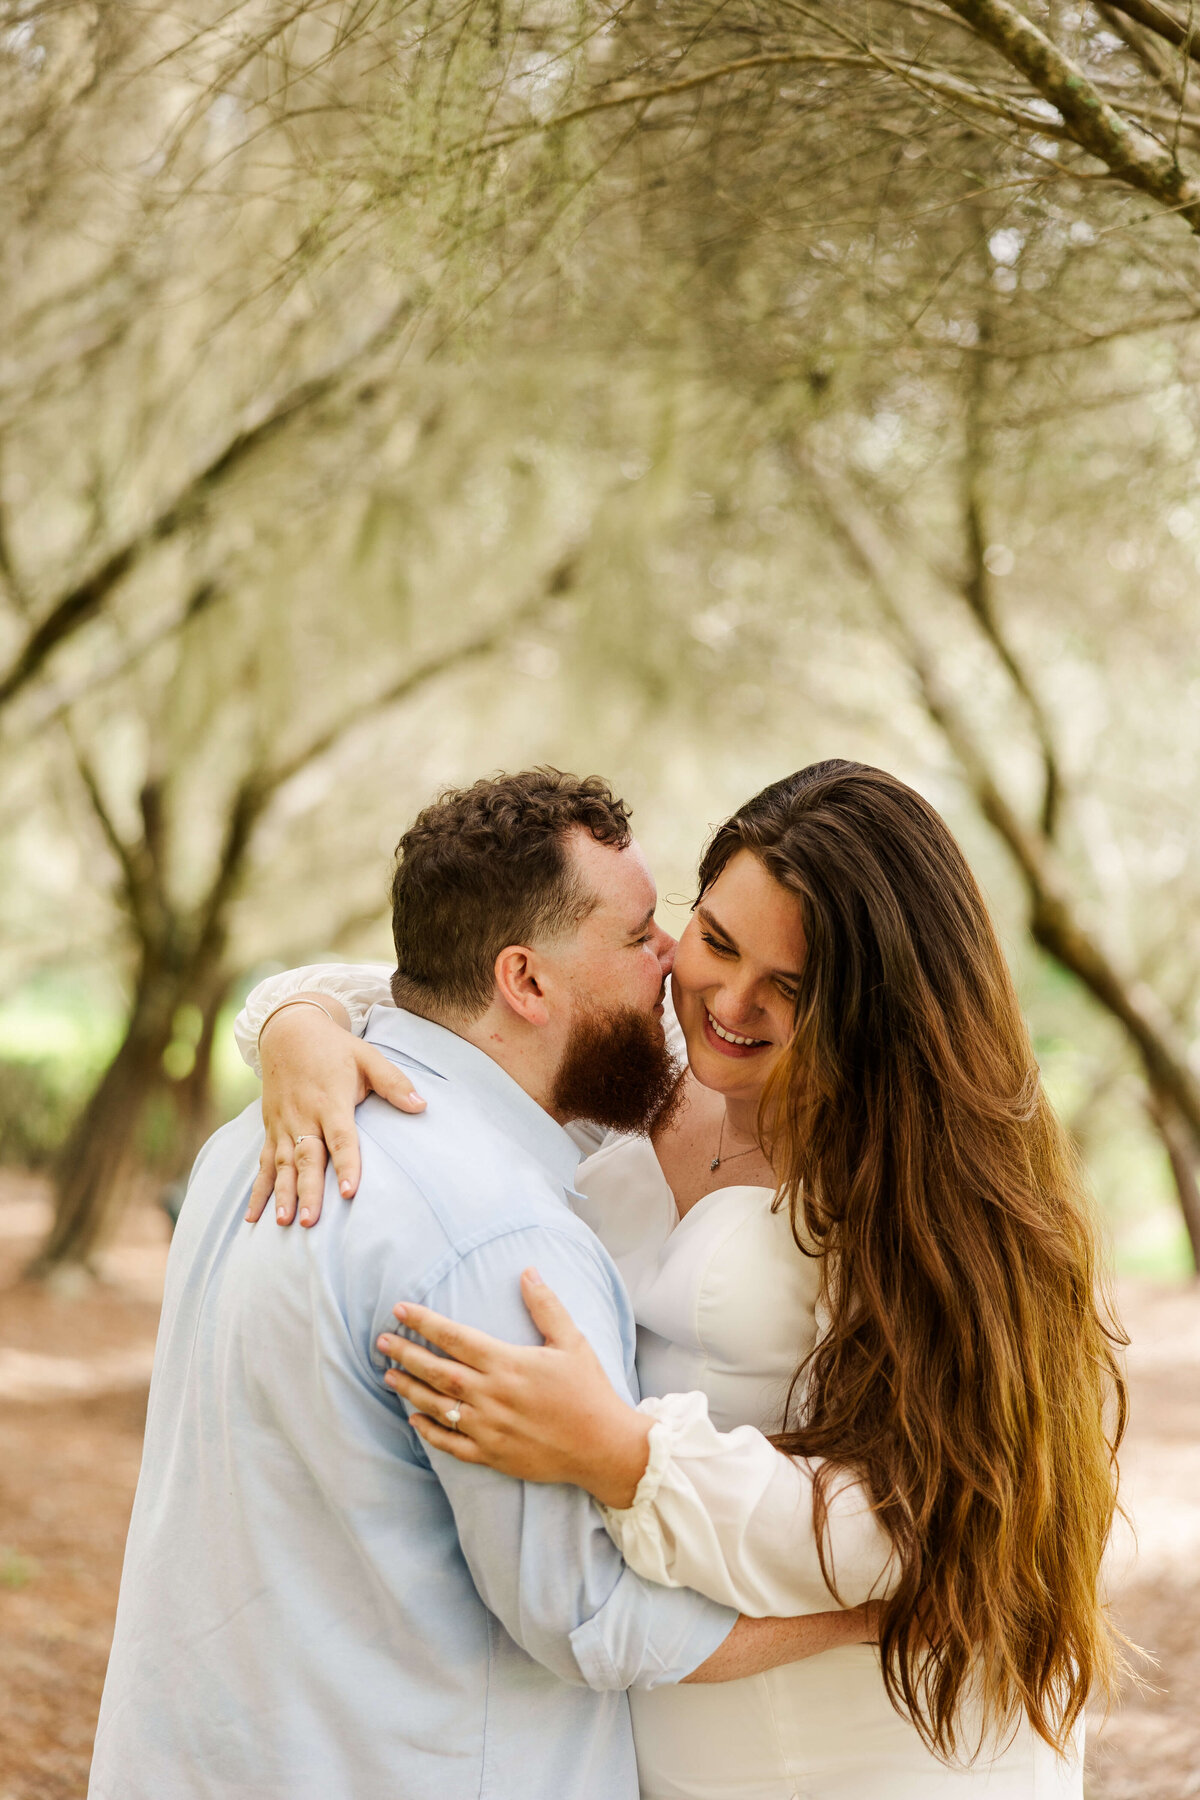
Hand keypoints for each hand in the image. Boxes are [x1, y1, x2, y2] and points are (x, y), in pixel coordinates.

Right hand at [245, 994, 425, 1227]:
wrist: (289, 1032)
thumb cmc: (335, 1048)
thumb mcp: (368, 1057)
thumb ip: (394, 1083)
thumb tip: (422, 1106)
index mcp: (331, 1100)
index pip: (341, 1138)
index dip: (346, 1164)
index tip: (350, 1191)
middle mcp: (303, 1116)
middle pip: (307, 1158)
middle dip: (308, 1190)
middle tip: (311, 1221)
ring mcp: (283, 1124)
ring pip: (281, 1164)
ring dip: (281, 1194)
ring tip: (283, 1222)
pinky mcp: (270, 1129)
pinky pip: (262, 1163)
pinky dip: (258, 1190)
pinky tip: (252, 1216)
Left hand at [377, 1270, 652, 1507]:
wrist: (603, 1447)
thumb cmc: (589, 1390)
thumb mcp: (572, 1342)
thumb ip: (546, 1306)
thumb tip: (527, 1270)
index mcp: (508, 1364)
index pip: (455, 1337)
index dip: (424, 1322)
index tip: (400, 1310)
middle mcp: (492, 1396)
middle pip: (438, 1371)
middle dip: (406, 1354)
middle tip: (381, 1342)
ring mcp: (489, 1428)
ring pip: (438, 1406)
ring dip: (409, 1390)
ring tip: (387, 1375)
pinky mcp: (492, 1455)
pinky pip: (451, 1443)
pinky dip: (429, 1431)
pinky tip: (413, 1419)